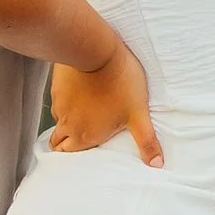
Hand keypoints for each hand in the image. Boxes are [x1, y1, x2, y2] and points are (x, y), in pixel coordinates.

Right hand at [47, 37, 162, 165]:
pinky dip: (66, 101)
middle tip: (80, 137)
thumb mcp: (138, 114)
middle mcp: (68, 124)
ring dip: (68, 120)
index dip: (73, 156)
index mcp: (84, 136)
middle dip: (65, 142)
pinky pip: (58, 101)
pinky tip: (80, 94)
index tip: (83, 152)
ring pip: (58, 120)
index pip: (67, 155)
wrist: (97, 50)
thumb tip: (157, 164)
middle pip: (57, 142)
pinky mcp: (57, 87)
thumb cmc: (120, 82)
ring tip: (84, 113)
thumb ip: (146, 141)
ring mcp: (59, 105)